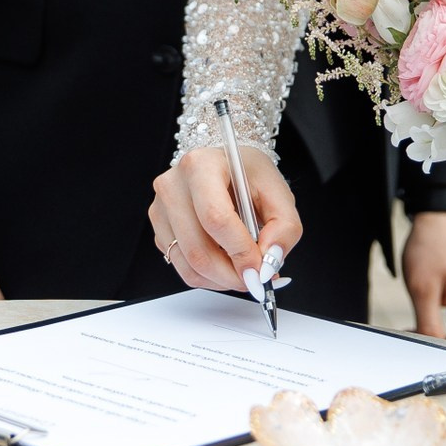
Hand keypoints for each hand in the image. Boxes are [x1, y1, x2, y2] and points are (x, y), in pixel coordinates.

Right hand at [149, 143, 299, 296]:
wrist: (227, 167)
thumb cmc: (248, 175)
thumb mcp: (279, 193)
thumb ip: (285, 227)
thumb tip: (270, 260)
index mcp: (201, 166)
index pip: (215, 218)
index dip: (240, 250)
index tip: (260, 268)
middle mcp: (174, 186)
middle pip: (198, 249)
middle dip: (232, 274)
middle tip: (256, 279)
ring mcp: (161, 209)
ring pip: (189, 265)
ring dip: (222, 280)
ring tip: (244, 271)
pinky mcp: (160, 230)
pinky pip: (183, 268)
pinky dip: (209, 277)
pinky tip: (226, 264)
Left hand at [401, 210, 445, 336]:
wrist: (438, 216)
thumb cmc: (432, 245)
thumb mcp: (423, 290)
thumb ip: (429, 324)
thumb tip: (432, 350)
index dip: (443, 347)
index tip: (423, 342)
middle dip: (443, 333)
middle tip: (423, 317)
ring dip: (445, 320)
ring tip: (432, 298)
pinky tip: (440, 295)